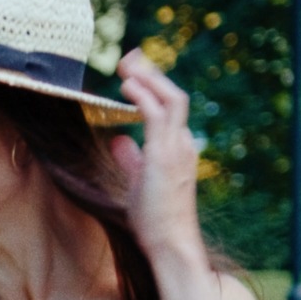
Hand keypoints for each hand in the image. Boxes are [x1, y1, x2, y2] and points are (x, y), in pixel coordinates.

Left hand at [113, 49, 205, 266]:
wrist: (168, 242)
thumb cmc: (153, 220)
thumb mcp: (138, 183)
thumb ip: (131, 159)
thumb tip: (118, 140)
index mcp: (177, 149)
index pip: (168, 108)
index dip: (151, 87)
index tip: (132, 73)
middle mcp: (182, 144)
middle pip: (173, 96)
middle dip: (151, 74)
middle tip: (130, 57)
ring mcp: (177, 149)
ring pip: (170, 100)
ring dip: (147, 78)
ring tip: (127, 63)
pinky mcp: (165, 156)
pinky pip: (158, 117)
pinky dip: (144, 97)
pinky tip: (128, 85)